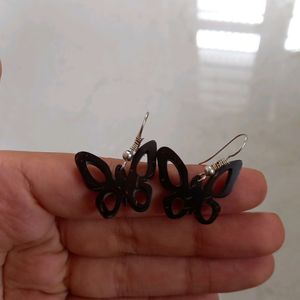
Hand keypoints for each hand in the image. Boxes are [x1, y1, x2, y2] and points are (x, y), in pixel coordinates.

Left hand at [0, 151, 283, 299]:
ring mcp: (57, 281)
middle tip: (261, 220)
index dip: (176, 186)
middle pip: (142, 228)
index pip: (117, 186)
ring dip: (204, 265)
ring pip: (144, 271)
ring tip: (255, 256)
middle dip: (206, 224)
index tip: (225, 185)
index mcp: (22, 196)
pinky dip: (173, 296)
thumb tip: (87, 127)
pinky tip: (211, 289)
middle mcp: (47, 236)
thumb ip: (53, 174)